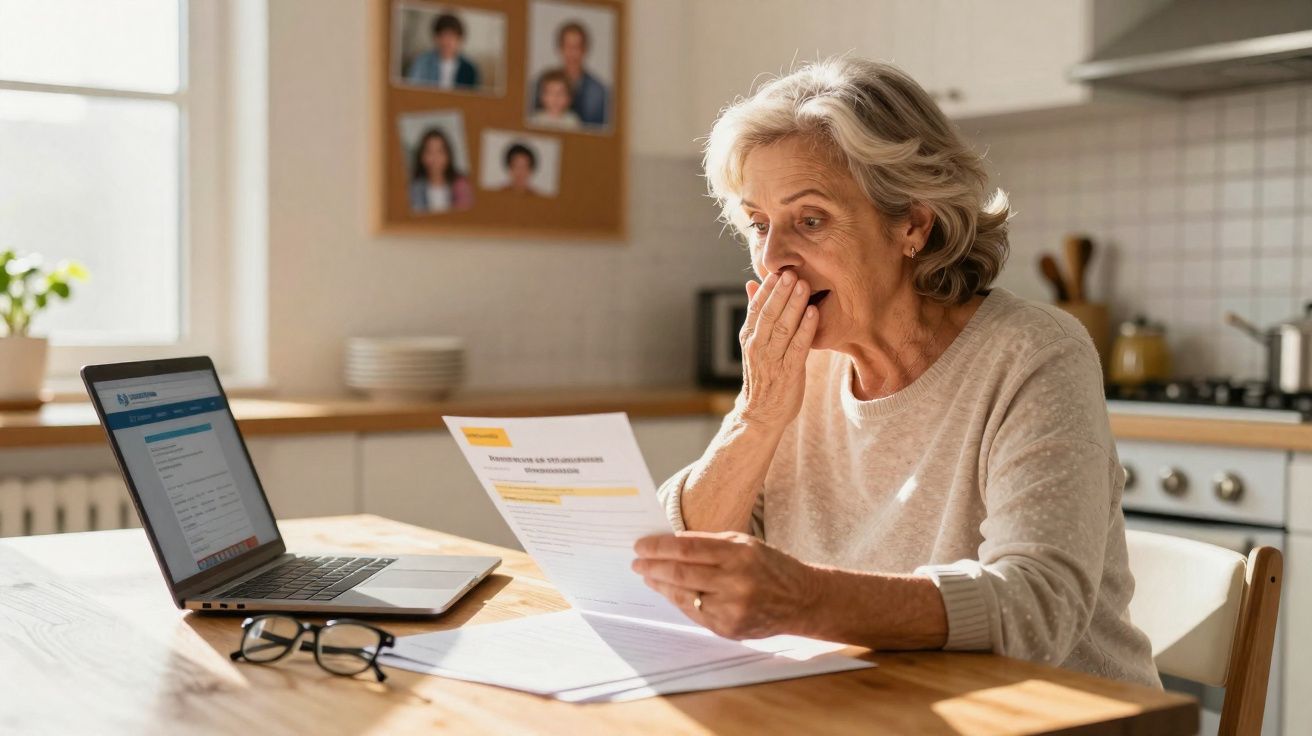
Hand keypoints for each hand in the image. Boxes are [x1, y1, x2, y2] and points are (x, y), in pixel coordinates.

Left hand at [632, 531, 819, 639]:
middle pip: (681, 573)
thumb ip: (708, 543)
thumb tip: (669, 543)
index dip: (659, 547)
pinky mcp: (729, 629)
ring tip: (648, 576)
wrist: (802, 600)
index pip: (688, 548)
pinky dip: (678, 601)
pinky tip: (669, 592)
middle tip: (636, 562)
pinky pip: (694, 613)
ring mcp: (732, 608)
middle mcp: (735, 581)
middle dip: (653, 566)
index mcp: (739, 554)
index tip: (640, 545)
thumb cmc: (770, 566)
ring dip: (660, 585)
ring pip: (683, 595)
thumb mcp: (744, 544)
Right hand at [738, 271, 817, 430]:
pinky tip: (814, 313)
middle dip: (781, 292)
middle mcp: (757, 346)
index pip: (756, 307)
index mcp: (749, 337)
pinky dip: (805, 329)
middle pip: (769, 314)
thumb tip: (751, 284)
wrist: (761, 413)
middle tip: (792, 272)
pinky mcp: (788, 372)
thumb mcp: (754, 343)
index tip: (778, 271)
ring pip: (783, 327)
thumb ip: (755, 314)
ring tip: (804, 285)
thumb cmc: (762, 375)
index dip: (767, 289)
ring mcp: (772, 360)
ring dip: (794, 305)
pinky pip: (798, 347)